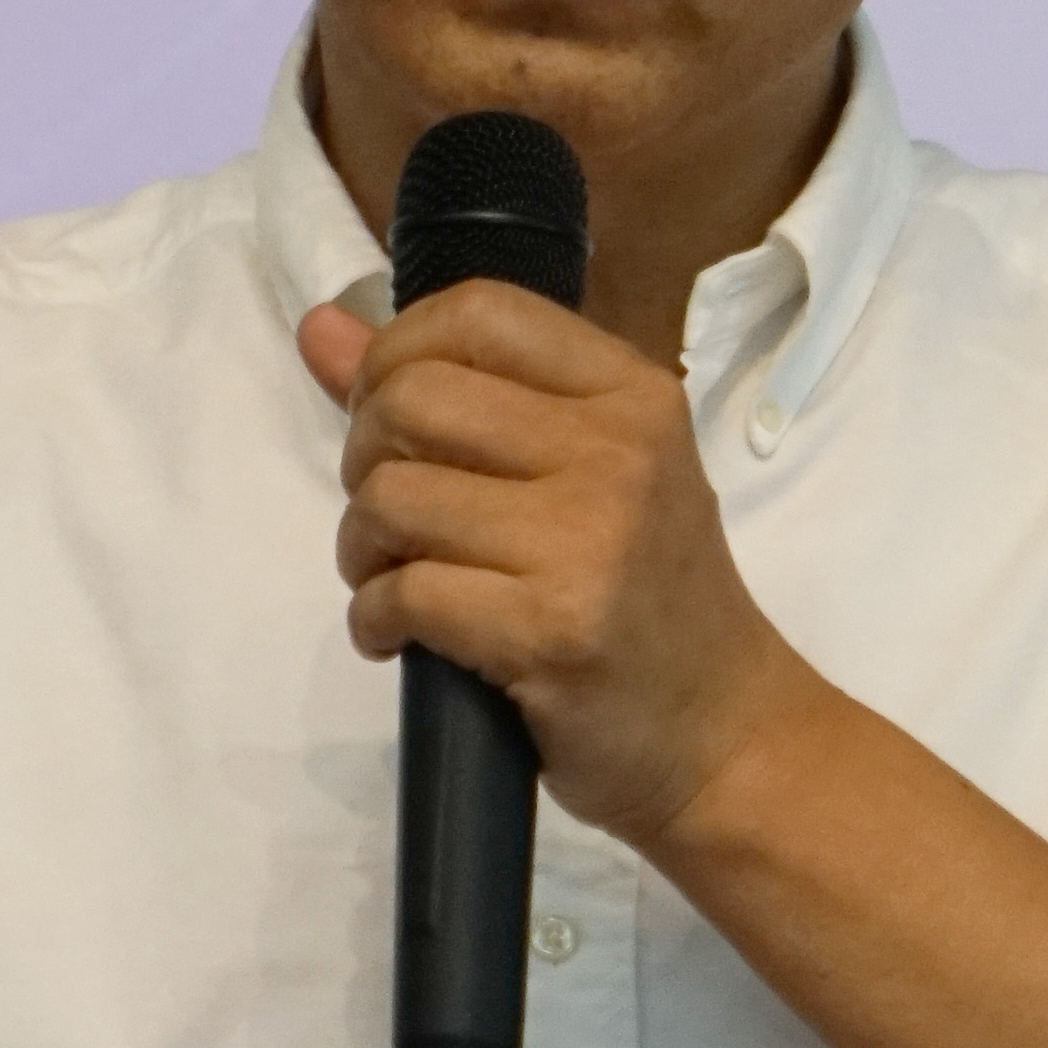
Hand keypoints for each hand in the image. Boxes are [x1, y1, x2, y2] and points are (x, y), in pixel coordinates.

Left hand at [299, 285, 820, 841]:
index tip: (392, 419)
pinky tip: (401, 637)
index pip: (479, 312)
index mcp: (631, 396)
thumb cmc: (650, 603)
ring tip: (395, 580)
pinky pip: (404, 593)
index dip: (398, 353)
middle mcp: (617, 452)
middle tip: (392, 517)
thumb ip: (456, 395)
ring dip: (362, 548)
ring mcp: (587, 541)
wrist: (726, 736)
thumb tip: (321, 330)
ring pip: (393, 497)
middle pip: (413, 398)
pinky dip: (374, 619)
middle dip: (365, 458)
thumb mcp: (584, 476)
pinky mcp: (550, 631)